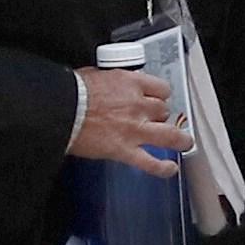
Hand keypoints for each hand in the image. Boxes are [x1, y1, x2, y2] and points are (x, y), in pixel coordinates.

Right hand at [70, 68, 188, 177]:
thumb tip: (110, 85)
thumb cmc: (72, 92)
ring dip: (180, 140)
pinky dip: (163, 167)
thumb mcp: (94, 75)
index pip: (160, 88)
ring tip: (184, 142)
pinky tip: (170, 168)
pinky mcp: (124, 150)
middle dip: (161, 115)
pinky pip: (150, 162)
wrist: (60, 110)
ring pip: (169, 135)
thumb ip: (110, 81)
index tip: (157, 99)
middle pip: (163, 110)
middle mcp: (137, 105)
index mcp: (130, 83)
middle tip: (157, 120)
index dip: (160, 95)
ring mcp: (134, 129)